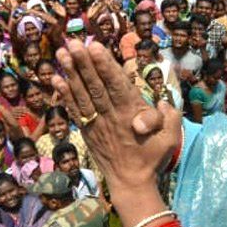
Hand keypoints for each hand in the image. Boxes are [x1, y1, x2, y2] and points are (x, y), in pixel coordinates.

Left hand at [64, 43, 180, 196]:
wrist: (131, 183)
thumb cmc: (152, 157)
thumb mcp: (171, 138)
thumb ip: (169, 117)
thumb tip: (160, 103)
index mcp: (132, 113)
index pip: (116, 85)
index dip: (105, 66)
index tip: (95, 48)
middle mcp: (111, 116)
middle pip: (95, 86)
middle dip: (84, 64)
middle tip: (73, 43)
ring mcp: (96, 123)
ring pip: (82, 95)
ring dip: (71, 74)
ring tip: (62, 54)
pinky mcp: (86, 131)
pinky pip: (74, 111)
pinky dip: (64, 95)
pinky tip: (56, 80)